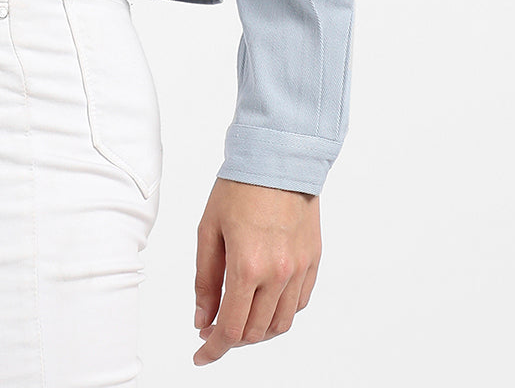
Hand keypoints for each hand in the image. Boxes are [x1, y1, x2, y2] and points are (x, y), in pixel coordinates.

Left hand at [192, 177, 319, 365]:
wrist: (278, 159)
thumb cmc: (239, 188)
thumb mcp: (208, 230)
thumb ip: (205, 280)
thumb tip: (202, 319)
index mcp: (247, 266)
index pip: (231, 328)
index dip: (214, 348)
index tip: (201, 355)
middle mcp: (278, 274)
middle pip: (256, 331)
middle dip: (232, 338)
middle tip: (213, 328)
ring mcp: (299, 270)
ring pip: (280, 324)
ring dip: (257, 330)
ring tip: (239, 318)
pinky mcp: (313, 262)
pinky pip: (298, 303)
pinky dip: (280, 312)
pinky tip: (264, 301)